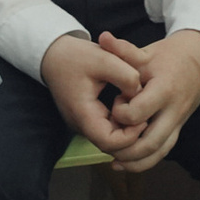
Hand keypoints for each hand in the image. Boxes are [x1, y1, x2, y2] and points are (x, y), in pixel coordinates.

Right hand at [42, 33, 146, 157]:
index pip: (108, 142)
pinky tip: (131, 104)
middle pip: (110, 144)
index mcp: (82, 113)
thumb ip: (126, 76)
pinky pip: (106, 128)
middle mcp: (81, 123)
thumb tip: (140, 92)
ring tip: (140, 106)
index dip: (130, 135)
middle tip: (146, 114)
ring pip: (109, 138)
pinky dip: (121, 122)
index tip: (143, 117)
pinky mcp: (87, 117)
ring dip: (127, 128)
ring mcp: (83, 122)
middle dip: (131, 134)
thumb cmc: (76, 56)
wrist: (54, 55)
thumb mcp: (104, 58)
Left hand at [89, 29, 199, 171]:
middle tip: (107, 140)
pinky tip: (124, 163)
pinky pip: (163, 152)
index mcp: (165, 90)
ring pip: (158, 153)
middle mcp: (174, 110)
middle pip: (149, 143)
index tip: (116, 102)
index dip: (121, 113)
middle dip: (124, 148)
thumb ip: (123, 50)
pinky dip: (144, 162)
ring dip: (134, 161)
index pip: (137, 114)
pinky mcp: (178, 128)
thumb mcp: (146, 52)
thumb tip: (102, 37)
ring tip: (114, 160)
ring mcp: (178, 121)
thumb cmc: (170, 55)